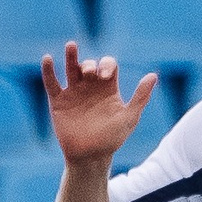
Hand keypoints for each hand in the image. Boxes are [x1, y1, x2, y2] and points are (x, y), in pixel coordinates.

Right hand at [41, 40, 157, 167]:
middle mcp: (91, 88)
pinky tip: (48, 59)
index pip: (109, 66)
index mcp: (108, 89)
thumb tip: (153, 75)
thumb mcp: (129, 117)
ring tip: (72, 45)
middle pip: (89, 65)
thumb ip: (140, 96)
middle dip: (90, 64)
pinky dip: (48, 71)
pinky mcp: (58, 101)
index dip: (107, 65)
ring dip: (71, 57)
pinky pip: (51, 83)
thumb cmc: (112, 139)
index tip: (106, 76)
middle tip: (90, 73)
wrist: (90, 156)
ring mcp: (74, 93)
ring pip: (71, 68)